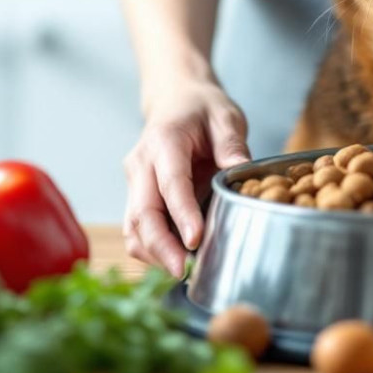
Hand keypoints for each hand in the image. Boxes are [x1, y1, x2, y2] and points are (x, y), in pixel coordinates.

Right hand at [123, 79, 250, 276]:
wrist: (176, 100)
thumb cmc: (202, 109)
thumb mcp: (225, 116)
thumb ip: (231, 144)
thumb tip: (240, 172)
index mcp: (164, 142)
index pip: (169, 183)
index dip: (181, 213)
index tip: (195, 240)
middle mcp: (141, 164)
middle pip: (142, 213)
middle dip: (161, 247)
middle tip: (185, 271)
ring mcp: (135, 182)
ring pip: (133, 227)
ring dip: (154, 253)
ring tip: (183, 273)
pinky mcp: (137, 196)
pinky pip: (137, 229)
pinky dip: (152, 249)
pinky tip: (176, 261)